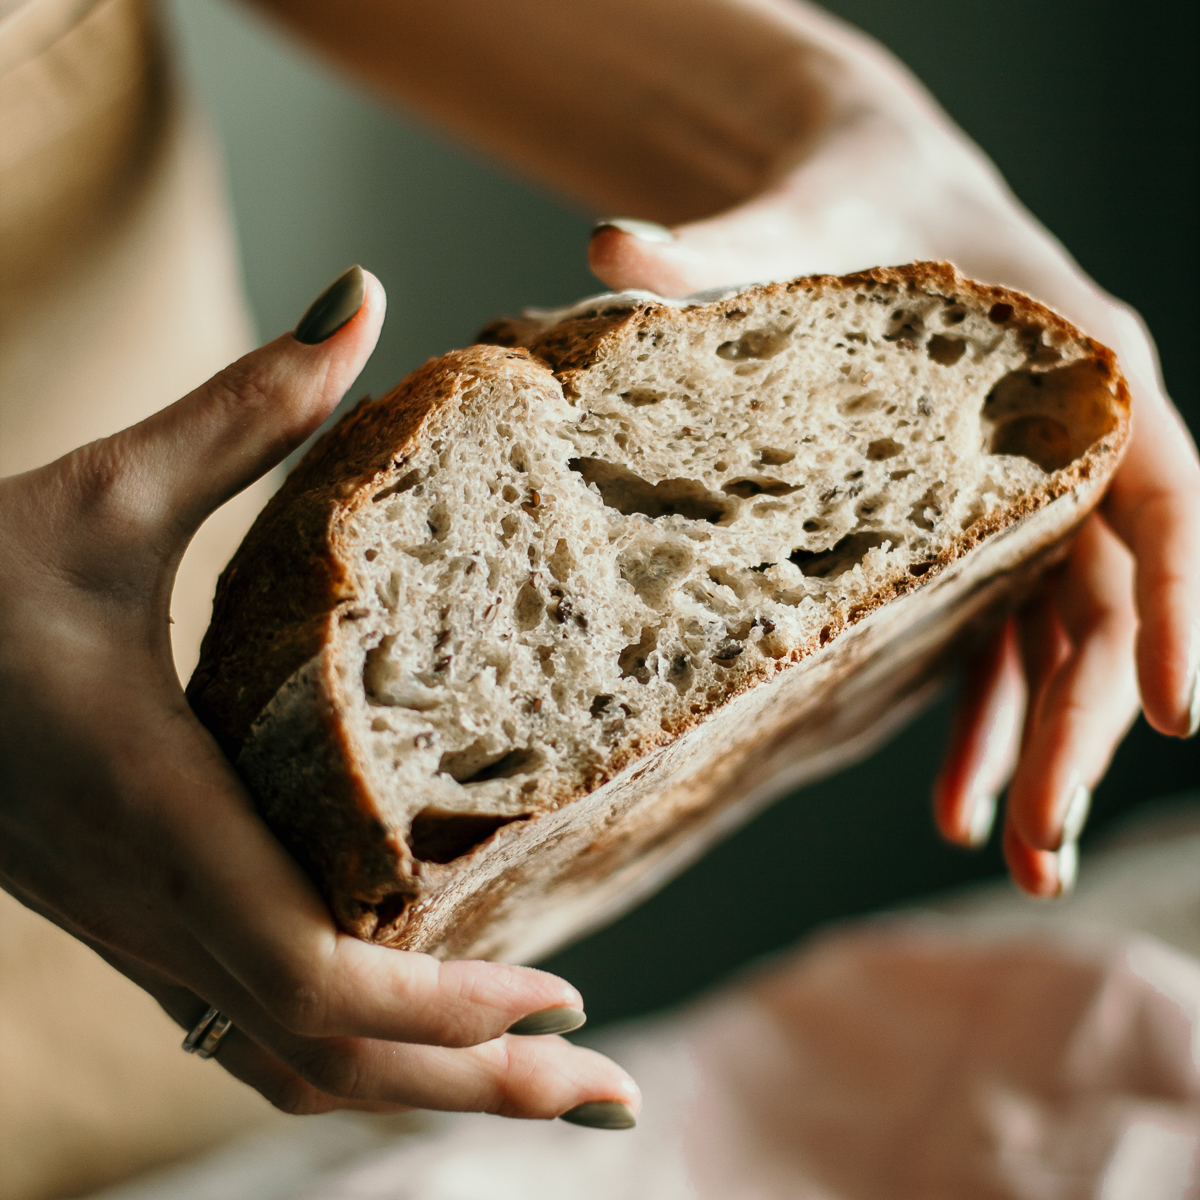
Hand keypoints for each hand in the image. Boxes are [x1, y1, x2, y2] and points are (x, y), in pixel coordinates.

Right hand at [0, 268, 638, 1122]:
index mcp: (162, 818)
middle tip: (608, 1097)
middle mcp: (163, 906)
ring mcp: (151, 934)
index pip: (321, 980)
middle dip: (478, 1089)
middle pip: (333, 1062)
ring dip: (429, 1091)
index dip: (447, 1011)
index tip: (564, 994)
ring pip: (297, 1066)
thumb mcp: (104, 496)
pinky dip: (366, 1052)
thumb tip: (358, 299)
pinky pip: (264, 1028)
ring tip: (551, 1089)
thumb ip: (244, 409)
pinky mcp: (150, 922)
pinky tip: (436, 1035)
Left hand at [585, 9, 1199, 895]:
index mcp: (1079, 367)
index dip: (1180, 605)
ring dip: (1040, 748)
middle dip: (1084, 726)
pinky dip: (982, 716)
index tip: (1180, 715)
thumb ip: (715, 250)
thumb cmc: (854, 198)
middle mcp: (1076, 442)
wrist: (869, 187)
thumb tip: (607, 249)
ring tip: (1013, 855)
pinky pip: (1000, 636)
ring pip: (1061, 639)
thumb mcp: (796, 222)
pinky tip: (951, 799)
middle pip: (1109, 599)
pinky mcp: (981, 530)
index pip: (1164, 497)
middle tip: (1040, 846)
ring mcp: (1031, 496)